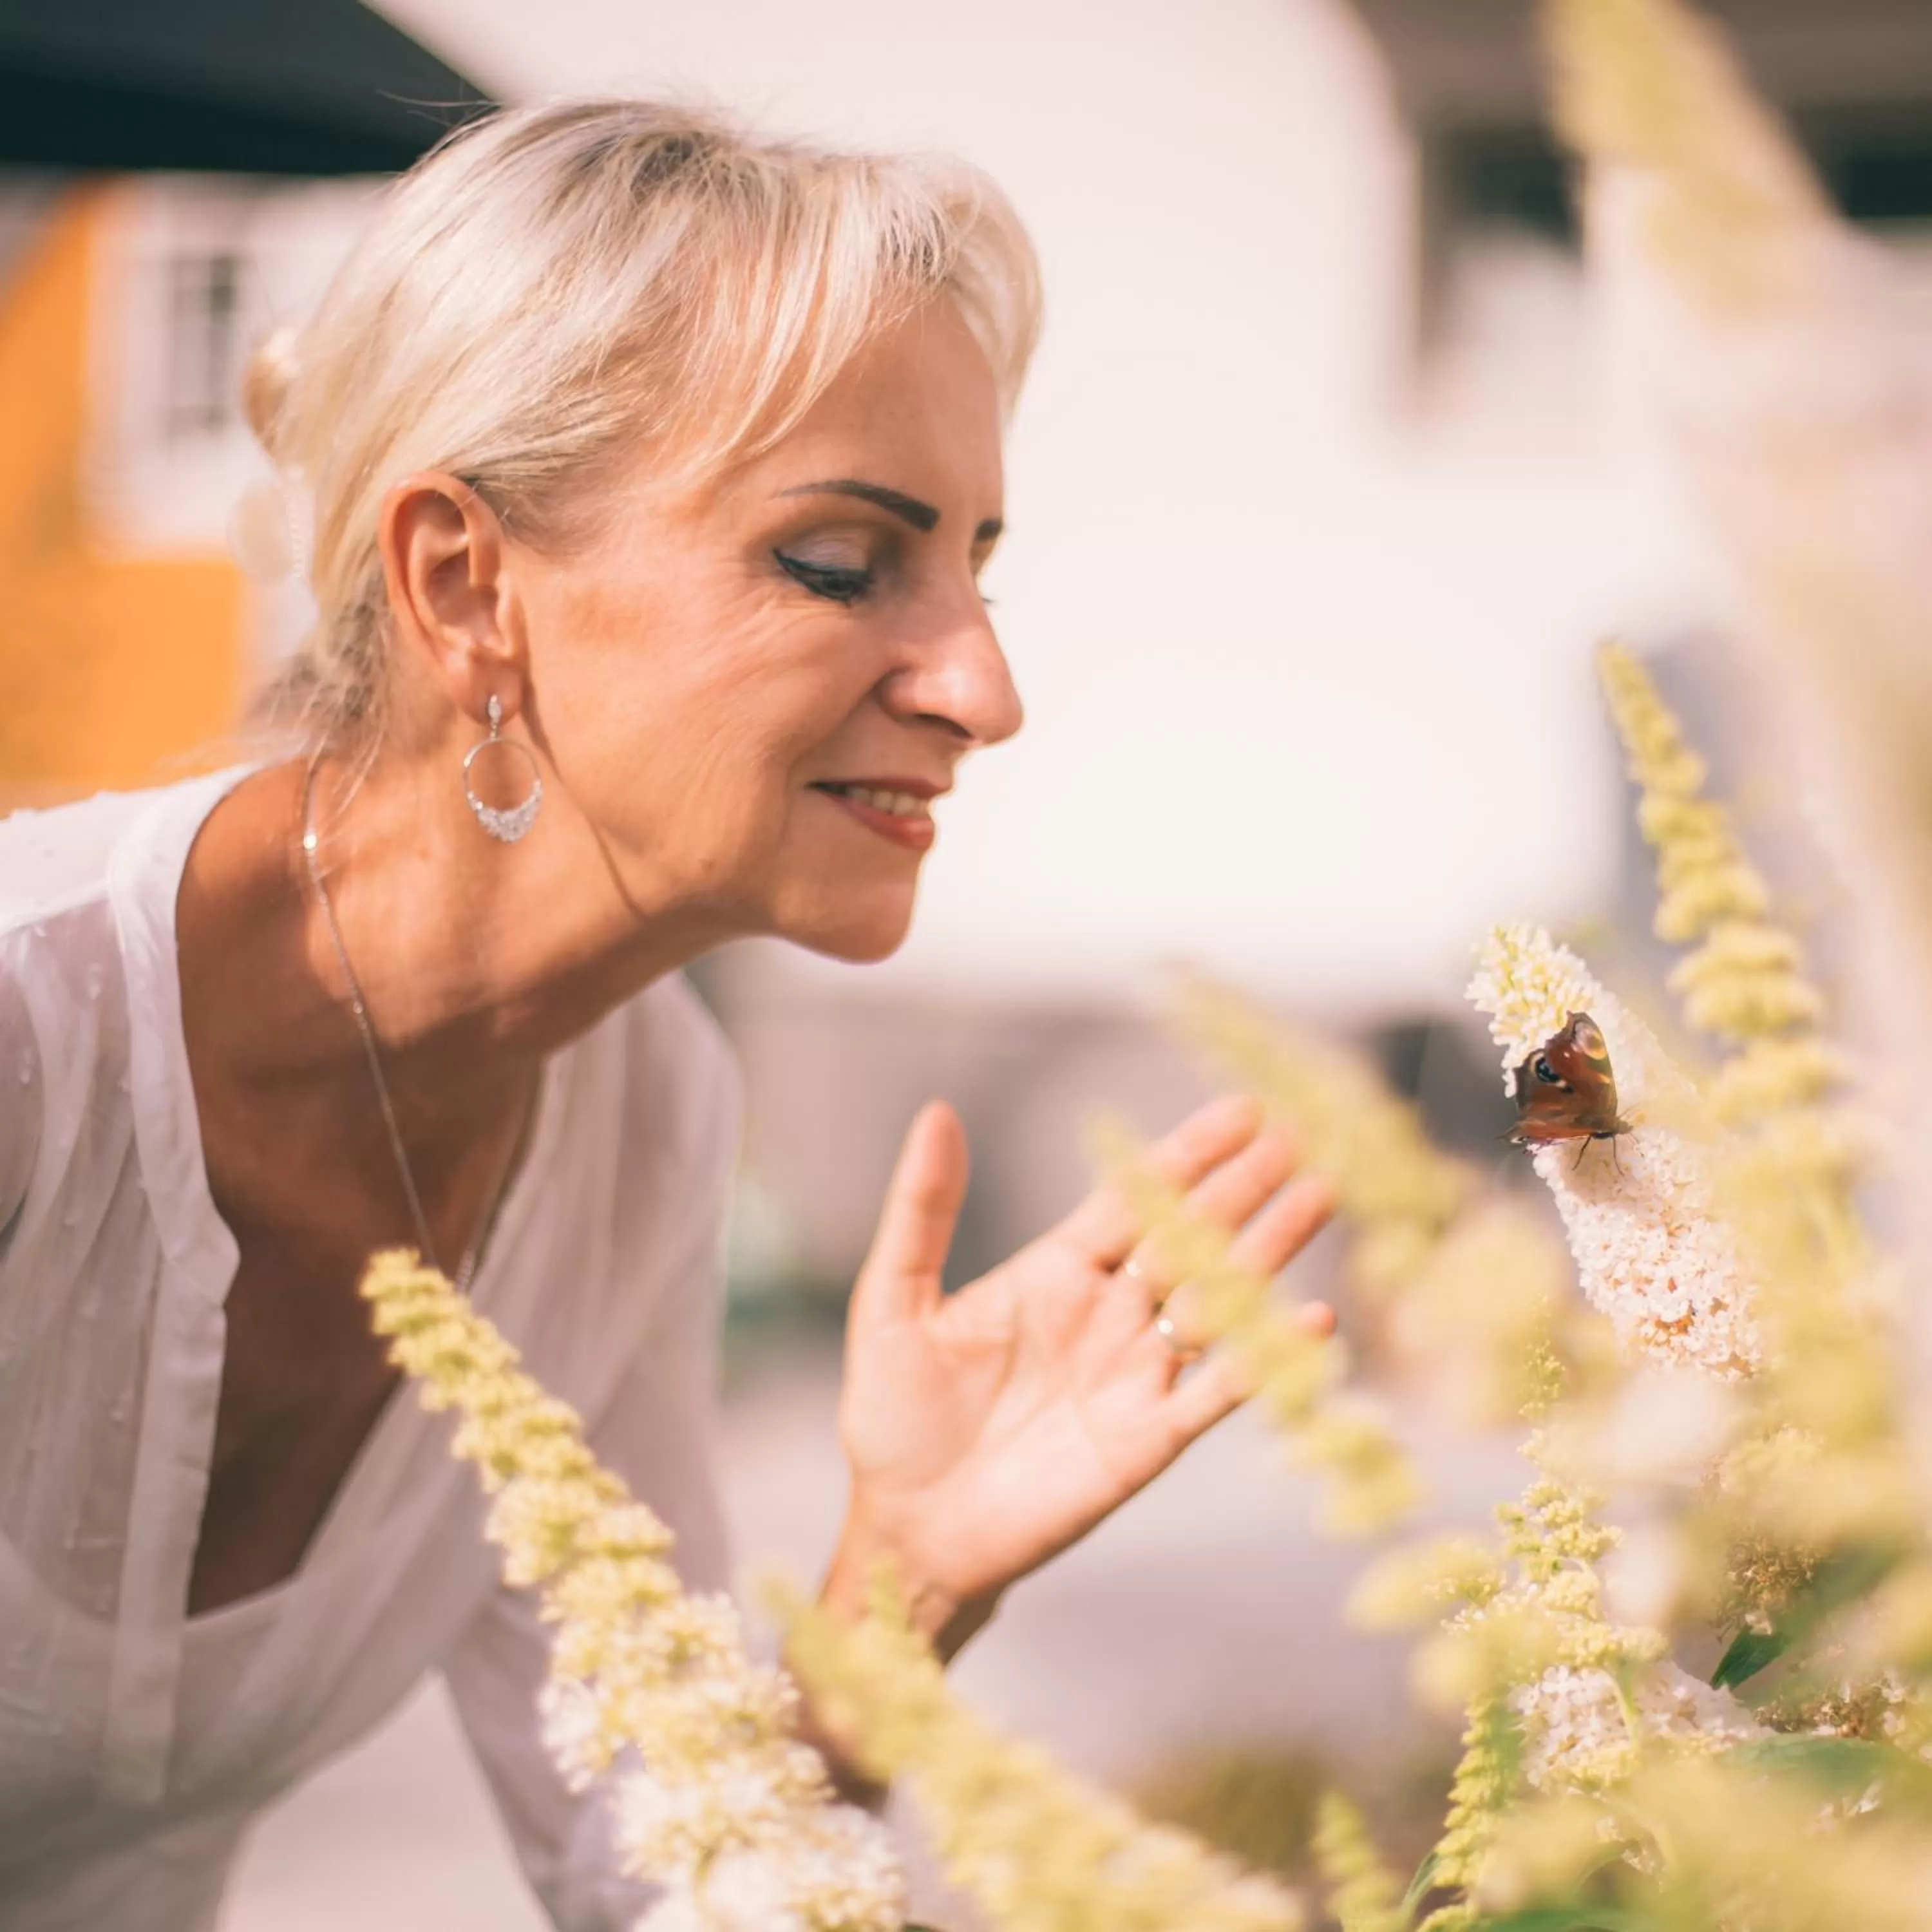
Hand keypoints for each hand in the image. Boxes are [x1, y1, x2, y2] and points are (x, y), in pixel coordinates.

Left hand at [823, 1093, 1333, 1653]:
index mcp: (1054, 1273)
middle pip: (1189, 1237)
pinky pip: (1218, 1392)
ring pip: (1216, 1299)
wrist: (905, 1529)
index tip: (1241, 1109)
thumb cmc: (892, 1416)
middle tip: (1301, 1134)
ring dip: (1268, 1250)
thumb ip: (922, 1210)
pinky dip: (1265, 1356)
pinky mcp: (1145, 1441)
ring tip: (1321, 1194)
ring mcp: (1133, 1377)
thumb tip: (936, 1114)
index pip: (1134, 1198)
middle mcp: (1106, 1316)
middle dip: (1244, 1187)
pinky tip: (1312, 1319)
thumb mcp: (892, 1300)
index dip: (1188, 1154)